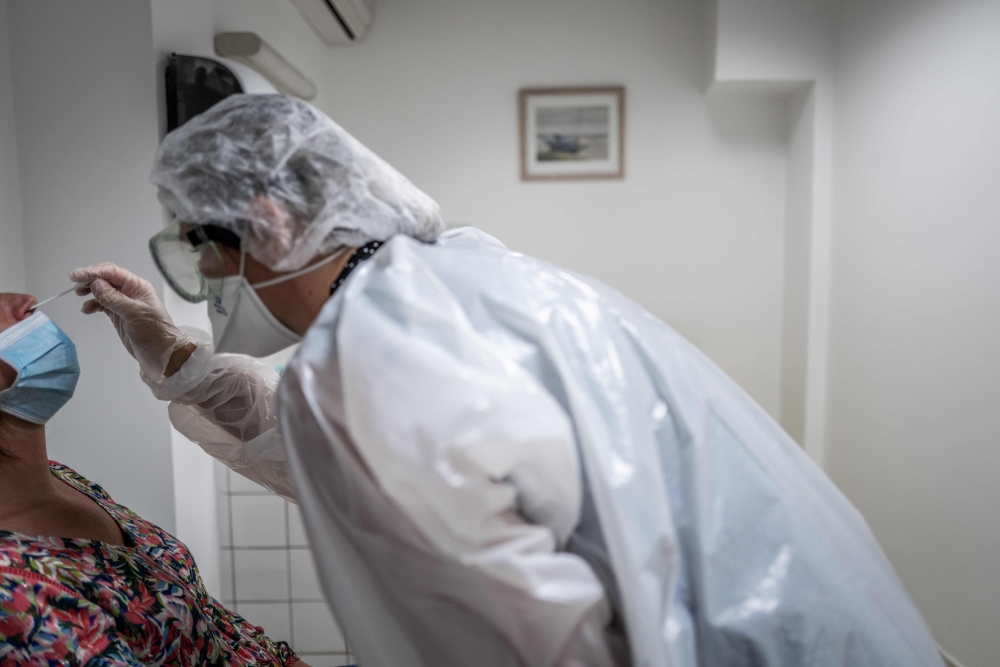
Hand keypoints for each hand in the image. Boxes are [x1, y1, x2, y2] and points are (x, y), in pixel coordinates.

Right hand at [70, 263, 190, 378]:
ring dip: (90, 291)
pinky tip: (86, 310)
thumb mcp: (134, 313)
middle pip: (106, 279)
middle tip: (75, 286)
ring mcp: (123, 303)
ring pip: (102, 291)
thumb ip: (114, 298)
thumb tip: (96, 283)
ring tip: (79, 295)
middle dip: (90, 279)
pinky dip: (93, 305)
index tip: (76, 276)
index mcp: (137, 286)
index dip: (94, 271)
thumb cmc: (153, 331)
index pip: (113, 272)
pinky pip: (102, 305)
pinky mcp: (118, 315)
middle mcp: (130, 292)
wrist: (161, 353)